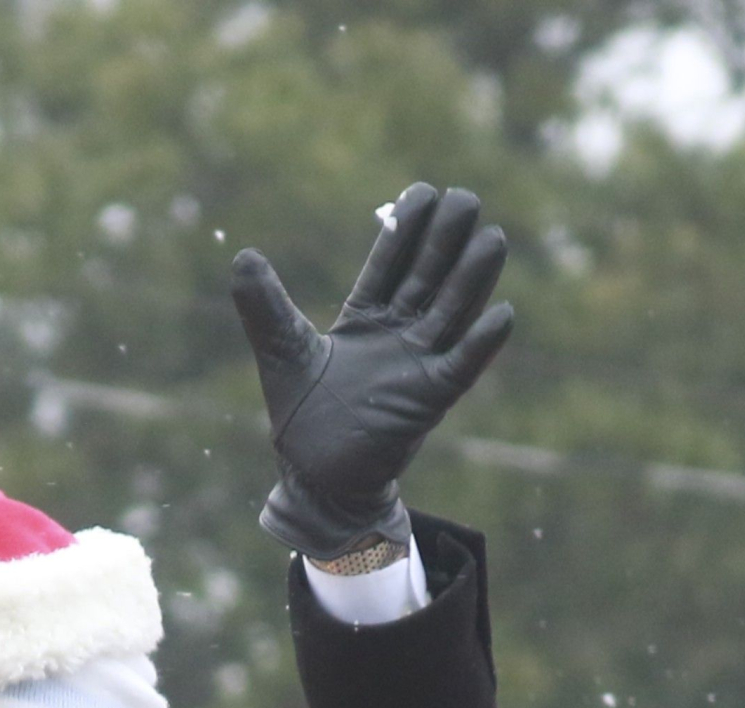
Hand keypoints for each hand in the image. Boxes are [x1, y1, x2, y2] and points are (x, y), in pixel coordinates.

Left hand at [231, 183, 512, 558]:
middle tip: (464, 198)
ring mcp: (417, 364)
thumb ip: (265, 307)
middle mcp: (398, 333)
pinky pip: (462, 366)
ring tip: (492, 238)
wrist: (315, 478)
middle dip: (446, 240)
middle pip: (429, 276)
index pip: (390, 262)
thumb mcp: (282, 352)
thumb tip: (242, 256)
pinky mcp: (429, 400)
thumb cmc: (301, 417)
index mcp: (366, 317)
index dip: (406, 229)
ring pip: (452, 311)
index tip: (421, 192)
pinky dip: (482, 343)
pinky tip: (502, 314)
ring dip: (473, 277)